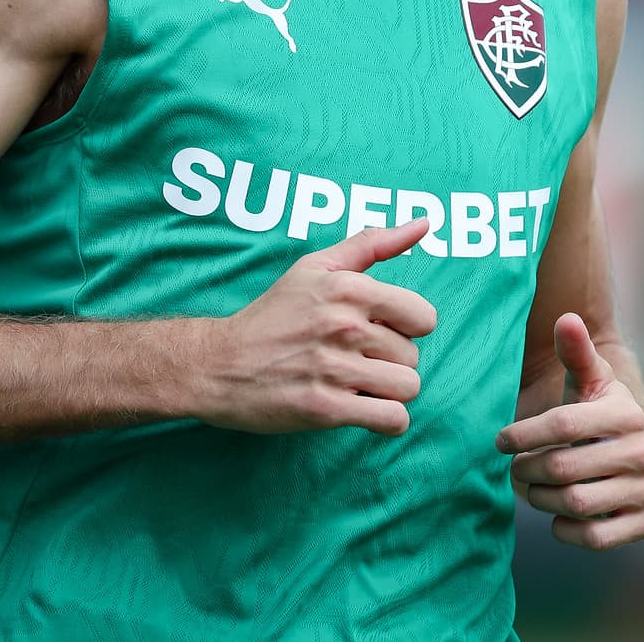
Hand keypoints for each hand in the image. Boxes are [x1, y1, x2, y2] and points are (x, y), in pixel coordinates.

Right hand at [197, 218, 437, 436]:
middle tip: (357, 360)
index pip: (423, 317)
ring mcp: (334, 369)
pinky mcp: (325, 409)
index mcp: (347, 288)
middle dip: (391, 362)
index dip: (406, 327)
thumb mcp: (317, 267)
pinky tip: (365, 409)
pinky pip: (392, 419)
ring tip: (359, 385)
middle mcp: (344, 325)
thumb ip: (372, 244)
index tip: (379, 332)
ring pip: (407, 388)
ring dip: (389, 392)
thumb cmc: (273, 314)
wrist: (219, 364)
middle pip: (412, 356)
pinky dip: (386, 420)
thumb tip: (424, 224)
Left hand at [497, 313, 643, 548]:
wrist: (636, 450)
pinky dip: (568, 529)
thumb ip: (576, 351)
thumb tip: (566, 318)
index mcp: (628, 412)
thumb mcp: (590, 379)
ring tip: (533, 486)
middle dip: (529, 469)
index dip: (524, 434)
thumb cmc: (599, 410)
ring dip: (543, 498)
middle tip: (517, 467)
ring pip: (577, 503)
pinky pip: (597, 538)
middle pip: (564, 468)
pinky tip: (558, 513)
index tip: (501, 441)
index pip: (562, 425)